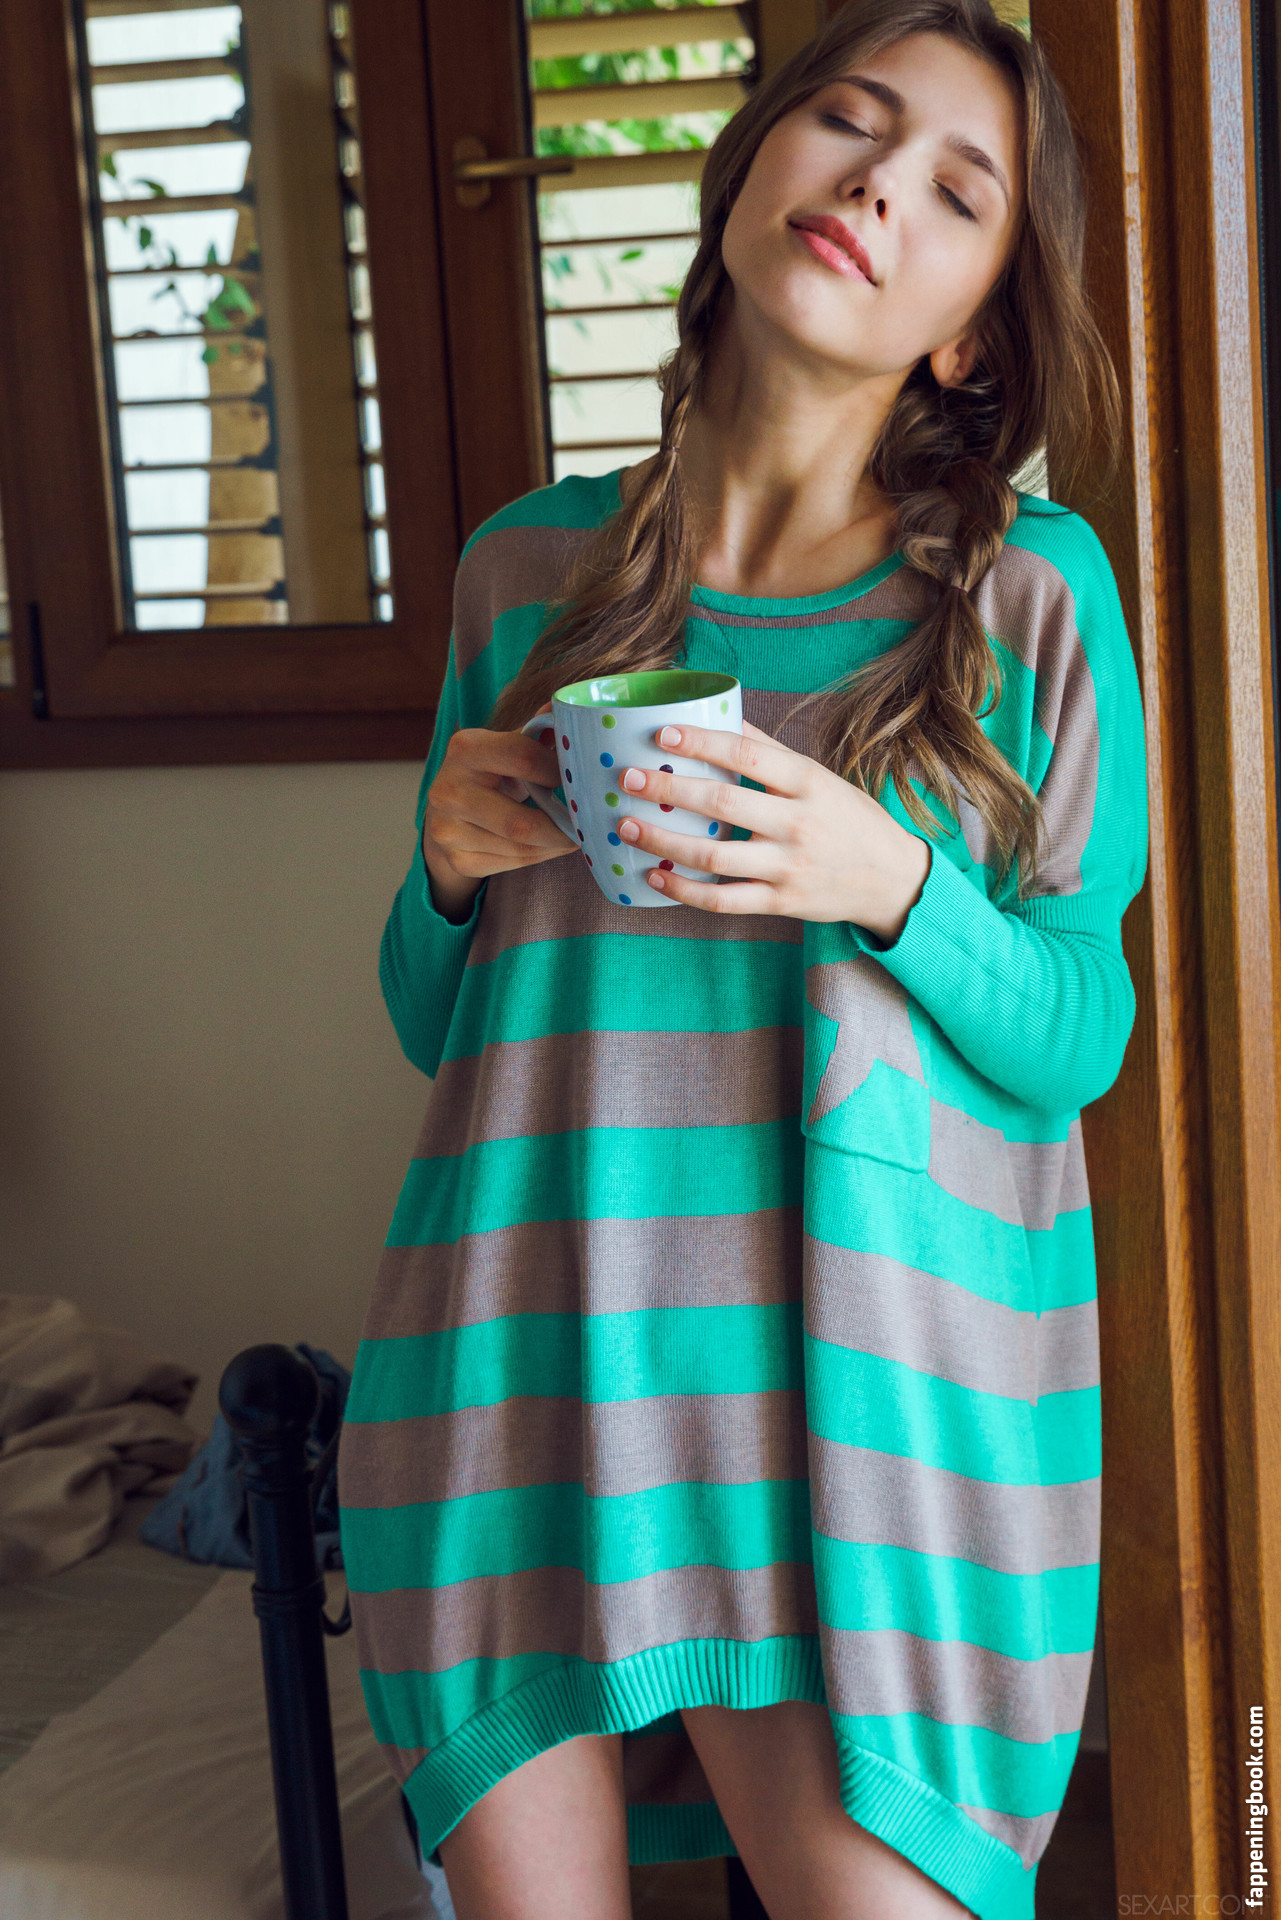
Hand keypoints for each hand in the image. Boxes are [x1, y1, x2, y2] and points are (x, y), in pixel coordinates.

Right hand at [422, 704, 573, 920]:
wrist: (447, 810)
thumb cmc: (491, 771)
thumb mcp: (508, 744)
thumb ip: (539, 732)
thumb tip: (573, 710)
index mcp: (465, 748)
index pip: (525, 759)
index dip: (560, 773)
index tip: (582, 781)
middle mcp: (448, 790)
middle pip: (522, 823)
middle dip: (563, 828)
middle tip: (588, 824)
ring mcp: (448, 829)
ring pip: (521, 848)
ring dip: (556, 845)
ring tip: (574, 835)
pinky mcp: (456, 859)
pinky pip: (512, 864)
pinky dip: (539, 857)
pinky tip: (549, 845)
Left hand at [614, 719, 932, 939]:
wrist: (891, 878)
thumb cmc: (847, 819)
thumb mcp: (818, 777)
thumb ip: (769, 752)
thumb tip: (719, 714)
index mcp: (808, 782)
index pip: (748, 754)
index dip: (702, 742)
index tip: (662, 735)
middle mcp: (798, 823)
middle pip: (723, 802)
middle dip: (669, 789)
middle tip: (627, 778)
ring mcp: (789, 867)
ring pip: (715, 857)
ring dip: (665, 842)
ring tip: (627, 828)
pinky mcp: (781, 903)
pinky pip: (723, 900)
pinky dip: (684, 891)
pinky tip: (655, 877)